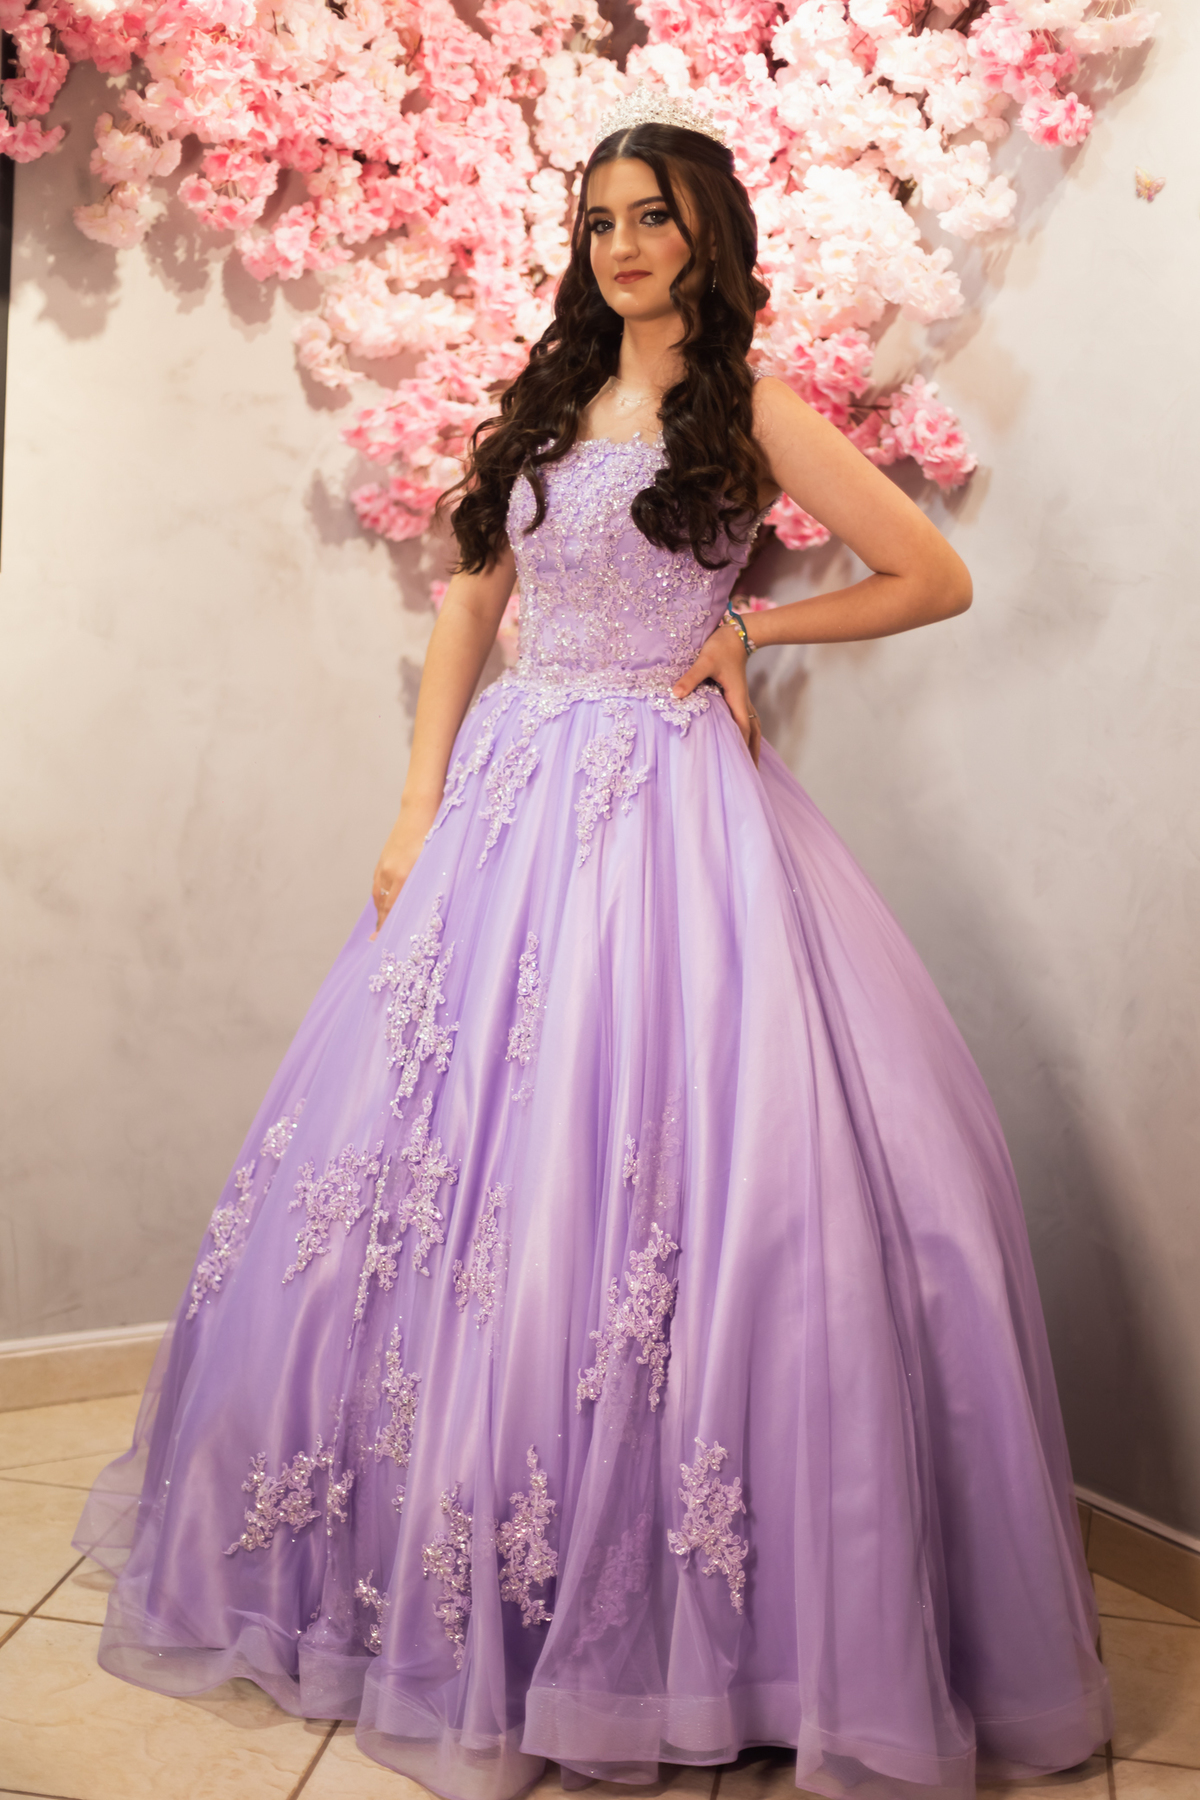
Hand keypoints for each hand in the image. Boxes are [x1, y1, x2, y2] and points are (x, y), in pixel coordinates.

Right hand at [371, 798, 439, 937]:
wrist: (420, 810)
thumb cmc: (434, 835)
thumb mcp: (436, 862)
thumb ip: (430, 883)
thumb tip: (429, 902)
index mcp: (403, 876)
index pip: (392, 909)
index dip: (388, 926)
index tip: (384, 942)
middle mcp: (389, 872)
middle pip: (382, 906)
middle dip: (381, 924)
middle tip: (377, 942)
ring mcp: (384, 865)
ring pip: (379, 895)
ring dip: (379, 911)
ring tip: (379, 927)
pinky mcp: (383, 859)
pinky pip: (378, 884)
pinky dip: (379, 897)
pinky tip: (382, 903)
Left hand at [672, 618, 761, 767]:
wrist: (736, 631)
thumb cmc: (721, 646)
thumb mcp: (704, 661)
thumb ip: (691, 678)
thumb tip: (675, 694)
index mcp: (736, 698)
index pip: (742, 729)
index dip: (742, 747)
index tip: (741, 767)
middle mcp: (742, 701)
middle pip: (753, 733)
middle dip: (752, 753)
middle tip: (753, 775)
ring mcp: (741, 699)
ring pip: (752, 727)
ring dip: (752, 745)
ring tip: (751, 764)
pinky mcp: (736, 695)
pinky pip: (745, 719)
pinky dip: (746, 734)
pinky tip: (740, 740)